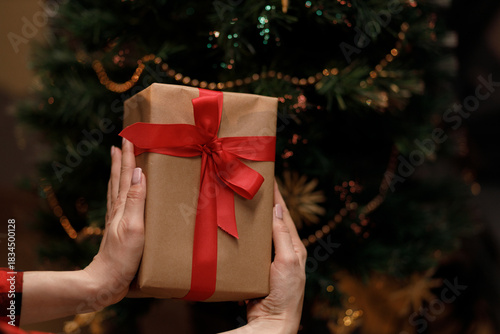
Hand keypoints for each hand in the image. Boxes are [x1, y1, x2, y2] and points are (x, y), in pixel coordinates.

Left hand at [83, 138, 145, 307]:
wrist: (106, 281)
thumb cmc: (122, 257)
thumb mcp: (133, 227)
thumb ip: (135, 200)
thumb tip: (138, 172)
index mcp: (121, 206)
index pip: (124, 175)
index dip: (126, 156)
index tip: (128, 137)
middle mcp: (117, 209)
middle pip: (118, 178)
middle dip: (120, 159)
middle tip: (121, 142)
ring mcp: (117, 219)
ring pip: (117, 189)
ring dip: (119, 173)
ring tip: (120, 160)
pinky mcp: (120, 229)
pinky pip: (122, 202)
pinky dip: (123, 191)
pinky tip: (124, 194)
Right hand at [222, 180, 306, 333]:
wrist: (273, 322)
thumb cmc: (285, 294)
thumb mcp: (288, 261)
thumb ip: (283, 236)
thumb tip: (278, 210)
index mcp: (295, 247)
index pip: (284, 215)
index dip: (278, 196)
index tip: (270, 178)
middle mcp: (284, 251)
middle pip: (273, 222)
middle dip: (265, 204)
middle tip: (253, 187)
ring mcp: (271, 261)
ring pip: (261, 234)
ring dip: (254, 220)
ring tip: (243, 203)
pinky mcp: (258, 270)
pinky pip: (251, 248)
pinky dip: (246, 237)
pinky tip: (237, 231)